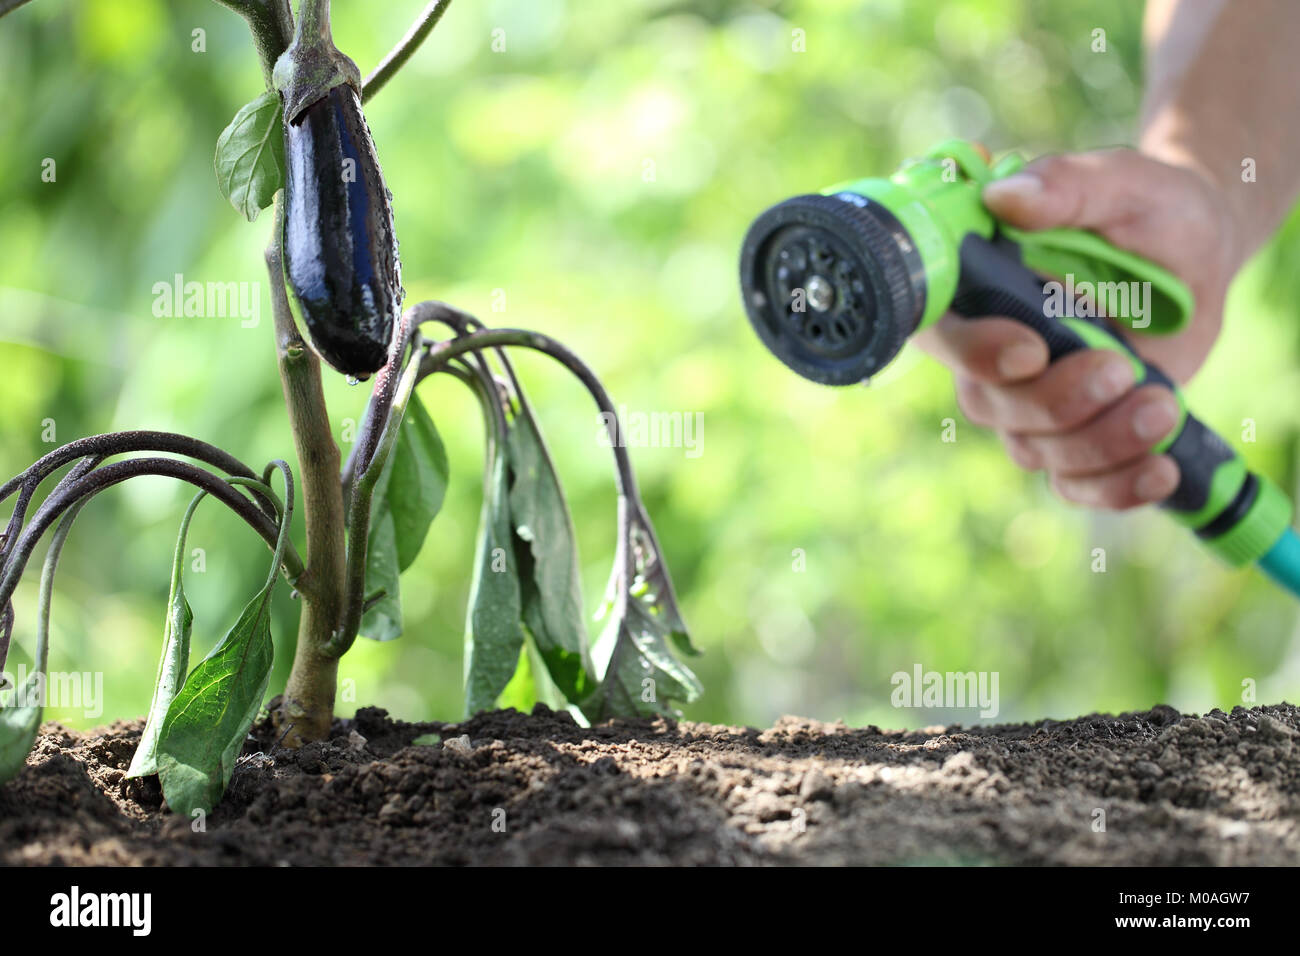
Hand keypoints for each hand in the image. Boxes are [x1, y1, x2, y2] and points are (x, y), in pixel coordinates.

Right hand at [914, 148, 1243, 509]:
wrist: (1197, 253)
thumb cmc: (1147, 210)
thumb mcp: (1119, 182)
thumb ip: (1065, 185)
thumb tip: (1006, 195)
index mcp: (976, 292)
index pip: (945, 336)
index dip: (976, 353)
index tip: (1031, 350)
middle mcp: (988, 357)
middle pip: (994, 406)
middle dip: (1059, 400)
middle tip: (1122, 368)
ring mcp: (1029, 406)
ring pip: (1040, 451)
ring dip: (1102, 441)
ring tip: (1163, 406)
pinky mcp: (1075, 439)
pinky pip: (1077, 485)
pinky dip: (1118, 488)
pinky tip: (1160, 468)